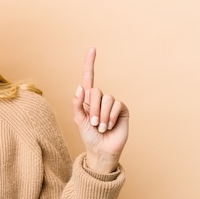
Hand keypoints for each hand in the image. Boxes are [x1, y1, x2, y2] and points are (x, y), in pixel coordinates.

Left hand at [72, 48, 128, 173]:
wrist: (102, 150)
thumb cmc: (88, 135)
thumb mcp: (79, 120)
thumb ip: (77, 103)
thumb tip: (80, 87)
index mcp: (87, 99)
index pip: (89, 77)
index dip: (90, 63)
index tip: (92, 48)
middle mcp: (100, 98)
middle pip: (95, 91)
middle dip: (92, 109)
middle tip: (94, 123)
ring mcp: (112, 103)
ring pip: (106, 99)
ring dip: (101, 116)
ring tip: (101, 127)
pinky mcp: (122, 109)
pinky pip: (116, 105)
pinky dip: (110, 117)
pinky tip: (110, 126)